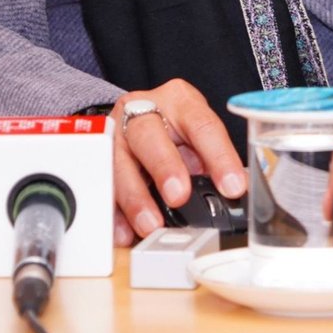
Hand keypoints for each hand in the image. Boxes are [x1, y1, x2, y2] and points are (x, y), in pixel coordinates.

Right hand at [111, 79, 245, 246]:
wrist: (138, 119)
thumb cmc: (175, 130)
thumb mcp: (198, 136)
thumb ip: (212, 162)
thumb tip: (235, 194)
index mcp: (179, 101)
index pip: (202, 124)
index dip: (219, 156)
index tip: (233, 186)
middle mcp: (143, 110)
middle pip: (148, 134)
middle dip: (164, 167)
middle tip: (179, 197)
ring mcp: (116, 132)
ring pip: (118, 161)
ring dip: (135, 197)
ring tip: (151, 224)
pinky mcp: (96, 156)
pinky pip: (101, 185)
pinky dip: (114, 212)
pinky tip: (125, 230)